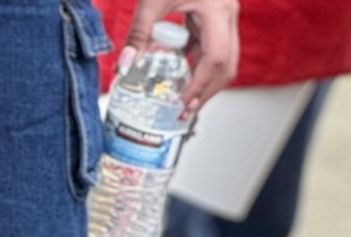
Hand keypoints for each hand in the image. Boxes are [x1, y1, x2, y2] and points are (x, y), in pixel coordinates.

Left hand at [124, 0, 239, 115]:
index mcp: (217, 10)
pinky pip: (213, 47)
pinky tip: (180, 76)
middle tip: (185, 113)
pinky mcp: (215, 15)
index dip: (201, 87)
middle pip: (226, 64)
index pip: (215, 59)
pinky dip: (199, 64)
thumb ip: (139, 34)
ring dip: (205, 81)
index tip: (184, 106)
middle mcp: (227, 14)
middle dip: (207, 91)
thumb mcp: (151, 0)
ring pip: (224, 58)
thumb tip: (123, 68)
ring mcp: (224, 15)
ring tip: (183, 101)